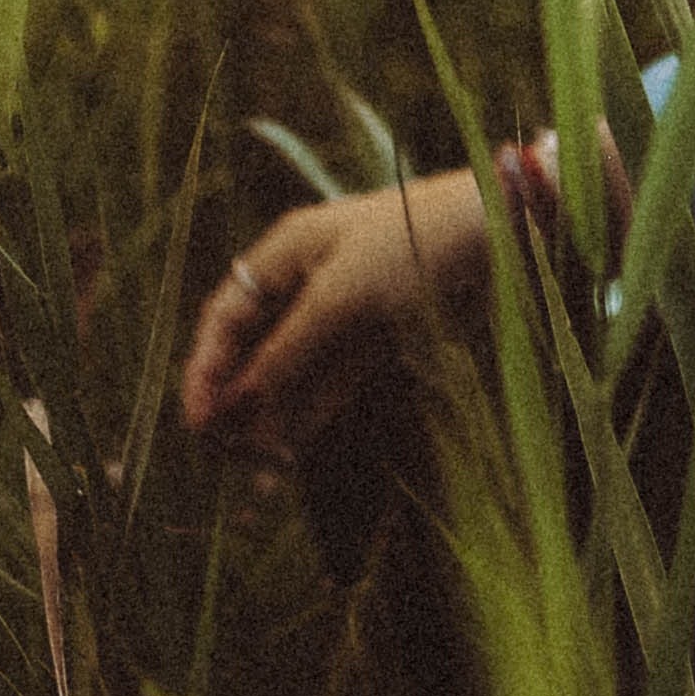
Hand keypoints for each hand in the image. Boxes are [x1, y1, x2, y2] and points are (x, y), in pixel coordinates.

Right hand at [175, 165, 490, 453]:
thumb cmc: (412, 246)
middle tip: (224, 452)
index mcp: (287, 252)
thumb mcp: (340, 298)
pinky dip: (312, 409)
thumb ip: (287, 351)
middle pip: (254, 346)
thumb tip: (238, 400)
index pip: (226, 315)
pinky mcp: (378, 334)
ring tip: (258, 463)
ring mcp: (343, 308)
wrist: (496, 232)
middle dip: (235, 398)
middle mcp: (307, 279)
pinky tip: (294, 445)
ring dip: (272, 413)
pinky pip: (331, 377)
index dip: (205, 368)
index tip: (197, 421)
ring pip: (292, 368)